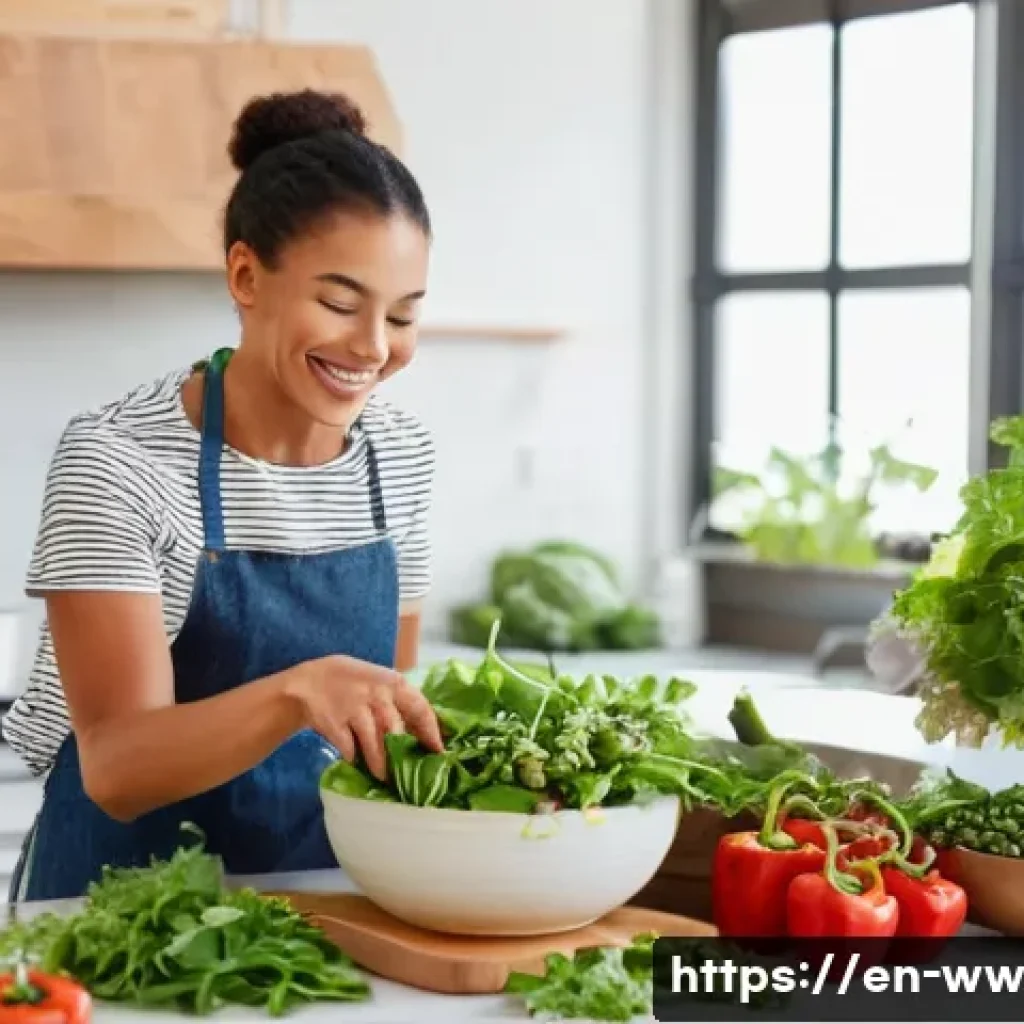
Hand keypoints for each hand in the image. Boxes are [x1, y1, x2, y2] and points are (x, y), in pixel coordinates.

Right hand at [283, 655, 443, 780]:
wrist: (311, 681)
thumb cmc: (353, 682)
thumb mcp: (380, 681)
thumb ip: (400, 700)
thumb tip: (425, 729)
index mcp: (393, 682)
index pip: (420, 708)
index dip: (431, 732)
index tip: (438, 751)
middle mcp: (377, 695)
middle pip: (396, 730)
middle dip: (403, 754)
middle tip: (411, 772)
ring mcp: (355, 709)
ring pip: (374, 744)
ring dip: (380, 764)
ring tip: (385, 777)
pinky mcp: (335, 723)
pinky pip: (349, 748)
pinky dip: (354, 757)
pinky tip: (356, 762)